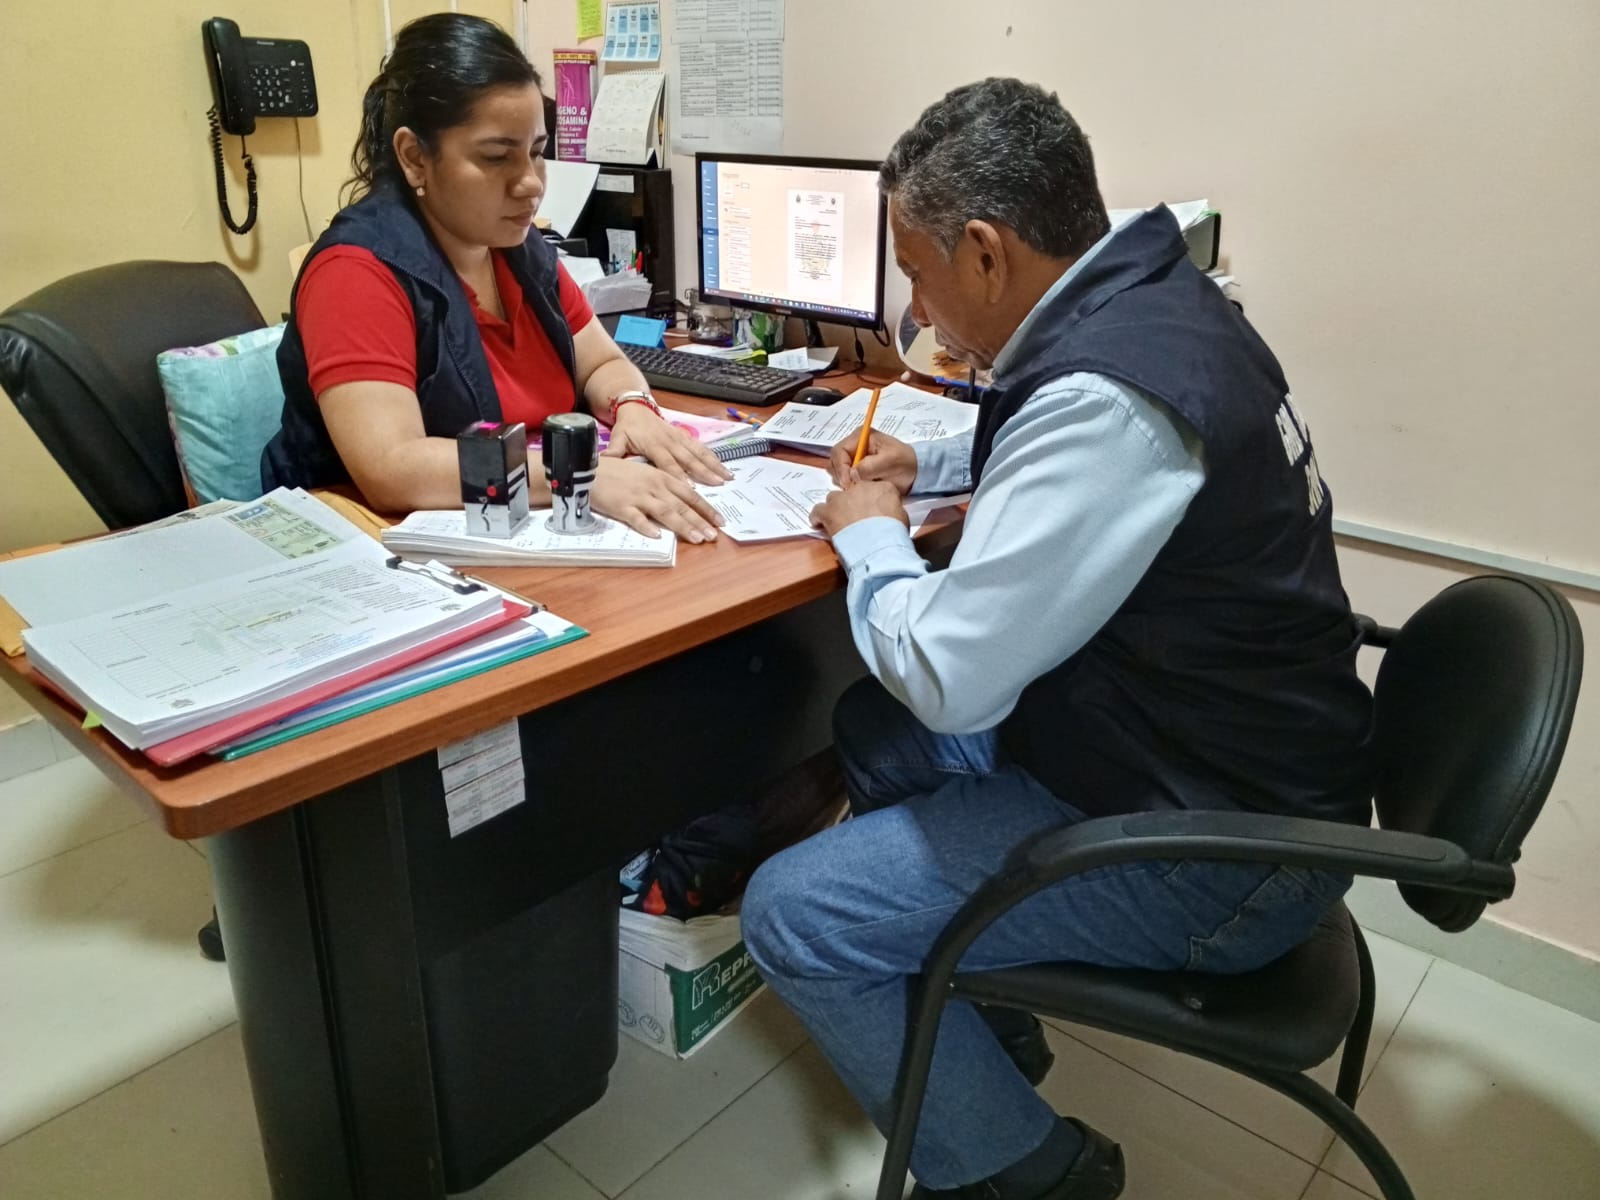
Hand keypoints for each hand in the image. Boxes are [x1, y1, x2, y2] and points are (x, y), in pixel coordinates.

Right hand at [592, 455, 723, 542]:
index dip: (706, 508)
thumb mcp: (645, 473)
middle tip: (714, 536)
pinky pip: (636, 519)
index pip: (690, 494)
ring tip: (697, 539)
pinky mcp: (621, 506)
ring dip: (683, 526)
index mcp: (661, 477)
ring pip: (665, 512)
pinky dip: (647, 527)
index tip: (720, 521)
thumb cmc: (618, 472)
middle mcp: (653, 486)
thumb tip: (681, 503)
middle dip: (700, 521)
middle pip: (682, 505)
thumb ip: (663, 487)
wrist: (589, 469)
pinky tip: (658, 536)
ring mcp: (638, 496)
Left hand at [606, 404, 731, 484]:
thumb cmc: (627, 426)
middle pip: (689, 460)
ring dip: (714, 466)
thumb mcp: (617, 437)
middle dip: (704, 473)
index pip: (668, 463)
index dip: (679, 476)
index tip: (690, 489)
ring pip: (699, 454)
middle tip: (718, 485)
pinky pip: (701, 448)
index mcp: (654, 444)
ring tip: (727, 478)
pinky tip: (724, 467)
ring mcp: (680, 438)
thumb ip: (614, 452)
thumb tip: (604, 463)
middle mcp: (670, 441)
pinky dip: (713, 458)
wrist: (635, 406)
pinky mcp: (685, 436)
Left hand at [810, 479, 907, 537]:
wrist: (878, 544)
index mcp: (882, 488)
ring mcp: (842, 498)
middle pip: (853, 492)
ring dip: (836, 508)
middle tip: (856, 518)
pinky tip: (819, 524)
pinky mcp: (828, 511)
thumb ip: (893, 510)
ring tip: (839, 522)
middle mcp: (861, 488)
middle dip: (853, 503)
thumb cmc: (893, 533)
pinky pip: (818, 510)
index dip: (872, 500)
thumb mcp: (902, 517)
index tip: (872, 510)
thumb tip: (888, 513)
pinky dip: (818, 517)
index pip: (876, 488)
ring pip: (834, 498)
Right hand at [828, 428, 917, 493]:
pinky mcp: (855, 470)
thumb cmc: (905, 463)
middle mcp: (854, 445)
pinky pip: (843, 478)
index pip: (839, 451)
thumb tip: (852, 474)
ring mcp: (853, 458)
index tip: (848, 483)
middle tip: (852, 488)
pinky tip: (858, 489)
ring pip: (836, 471)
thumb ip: (869, 466)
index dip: (841, 468)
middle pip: (834, 461)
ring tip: (856, 488)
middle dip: (841, 475)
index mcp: (860, 437)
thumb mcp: (889, 462)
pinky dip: (847, 485)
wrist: (916, 472)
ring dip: (843, 481)